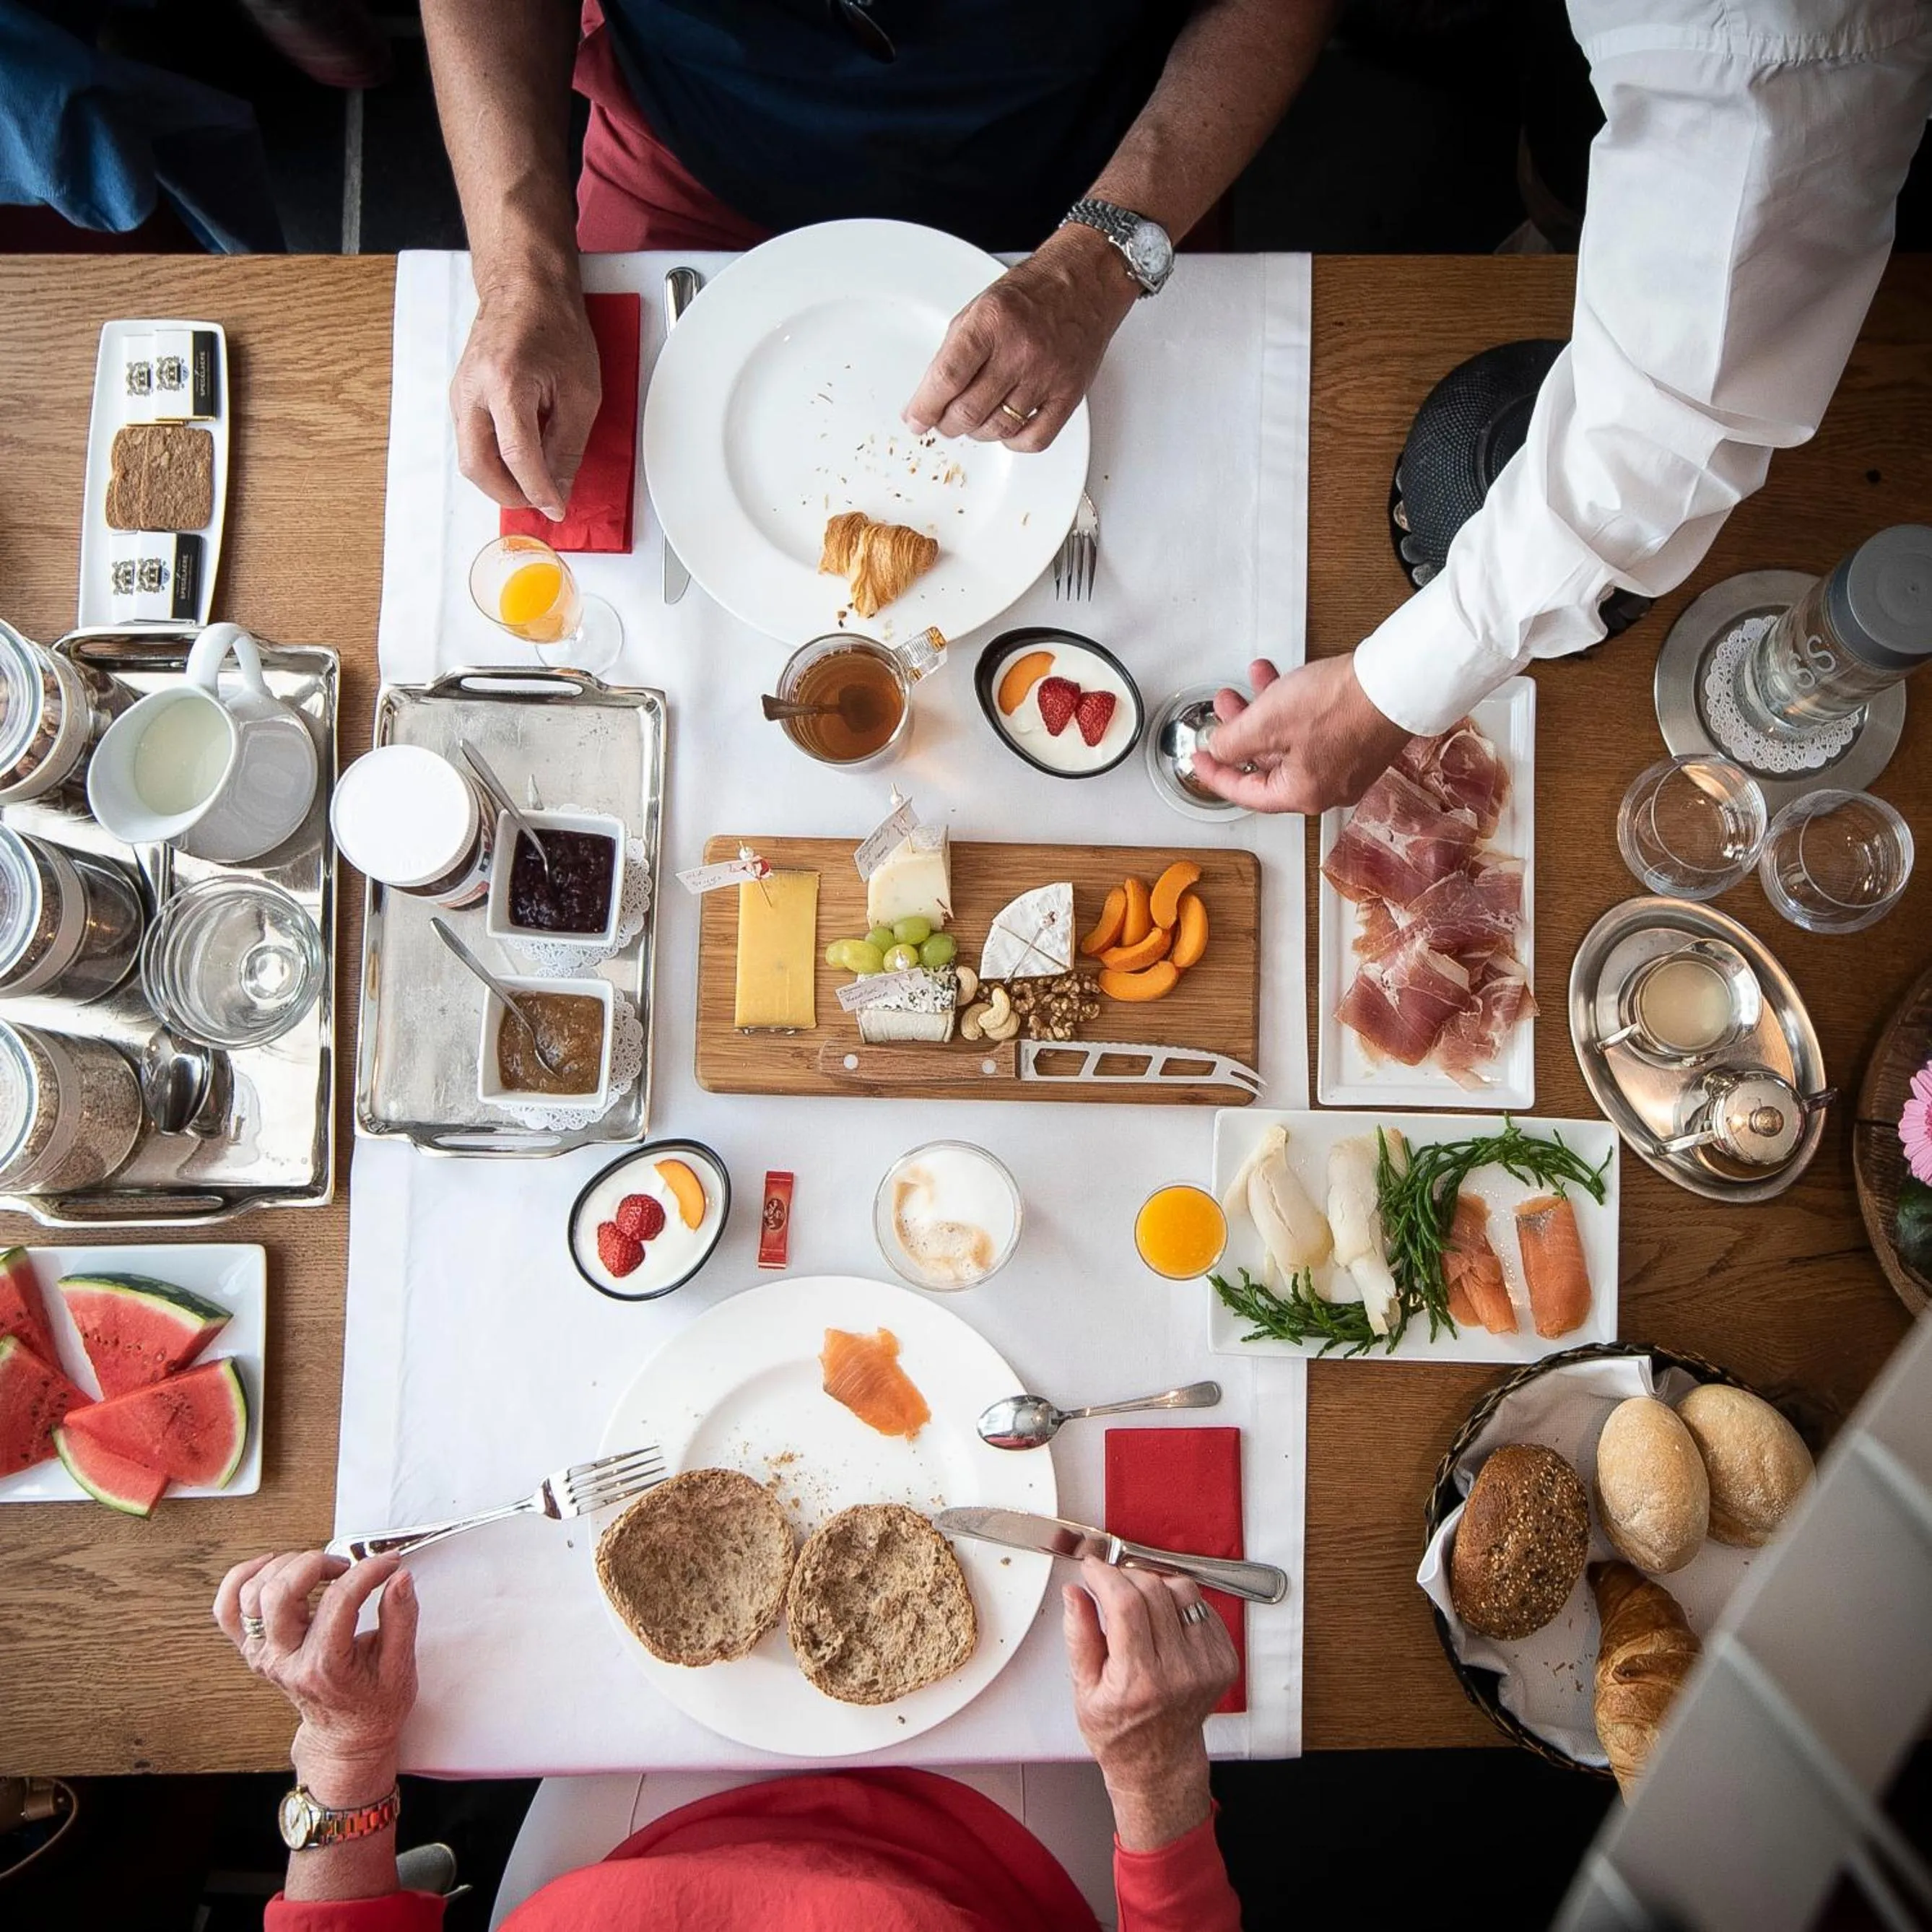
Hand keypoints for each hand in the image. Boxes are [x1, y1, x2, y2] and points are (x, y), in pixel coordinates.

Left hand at [215, 1551, 418, 1802]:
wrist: (345, 1736)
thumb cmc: (373, 1706)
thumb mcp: (400, 1665)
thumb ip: (401, 1617)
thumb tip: (399, 1578)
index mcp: (324, 1666)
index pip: (339, 1601)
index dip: (367, 1571)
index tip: (388, 1563)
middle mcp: (286, 1661)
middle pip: (280, 1593)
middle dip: (317, 1563)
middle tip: (345, 1566)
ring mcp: (265, 1655)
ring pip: (252, 1595)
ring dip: (286, 1567)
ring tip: (317, 1568)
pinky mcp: (255, 1649)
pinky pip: (228, 1610)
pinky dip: (242, 1580)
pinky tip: (270, 1567)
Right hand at [450, 275, 600, 518]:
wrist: (524, 288)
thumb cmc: (554, 325)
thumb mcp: (580, 391)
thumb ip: (568, 444)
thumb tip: (560, 486)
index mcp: (506, 382)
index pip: (517, 455)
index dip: (538, 490)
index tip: (556, 508)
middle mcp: (472, 389)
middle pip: (478, 465)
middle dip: (510, 494)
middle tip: (542, 501)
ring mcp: (460, 392)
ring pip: (470, 458)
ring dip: (501, 480)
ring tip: (535, 482)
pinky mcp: (460, 396)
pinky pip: (472, 441)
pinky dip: (494, 460)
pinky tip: (521, 460)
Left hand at [903, 226, 1136, 453]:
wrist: (1086, 281)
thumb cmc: (1032, 293)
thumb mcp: (980, 308)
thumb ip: (955, 351)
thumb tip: (931, 396)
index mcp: (990, 323)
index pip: (947, 378)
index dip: (924, 407)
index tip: (915, 419)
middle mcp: (1019, 350)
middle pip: (969, 411)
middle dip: (947, 424)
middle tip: (943, 420)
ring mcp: (1046, 375)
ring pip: (998, 429)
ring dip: (977, 432)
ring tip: (974, 420)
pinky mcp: (1068, 394)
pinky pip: (1035, 439)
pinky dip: (1013, 442)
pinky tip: (1006, 428)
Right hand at [1063, 1558, 1235, 1849]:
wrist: (1159, 1762)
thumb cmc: (1119, 1731)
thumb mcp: (1083, 1690)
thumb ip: (1079, 1635)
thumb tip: (1076, 1592)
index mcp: (1139, 1681)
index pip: (1125, 1603)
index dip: (1105, 1575)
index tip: (1093, 1569)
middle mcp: (1179, 1672)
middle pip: (1154, 1589)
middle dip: (1125, 1576)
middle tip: (1110, 1585)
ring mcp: (1206, 1666)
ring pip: (1183, 1590)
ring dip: (1155, 1586)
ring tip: (1138, 1605)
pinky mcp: (1224, 1661)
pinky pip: (1203, 1606)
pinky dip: (1180, 1603)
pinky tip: (1163, 1623)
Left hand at [1190, 654, 1411, 815]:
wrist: (1399, 682)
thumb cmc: (1344, 705)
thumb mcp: (1269, 721)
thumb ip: (1233, 742)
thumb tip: (1217, 750)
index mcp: (1302, 794)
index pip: (1245, 794)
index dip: (1215, 774)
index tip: (1199, 759)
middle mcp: (1326, 788)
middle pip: (1268, 764)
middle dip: (1242, 731)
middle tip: (1225, 709)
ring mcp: (1345, 766)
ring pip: (1290, 742)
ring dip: (1266, 710)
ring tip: (1253, 680)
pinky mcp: (1358, 741)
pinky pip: (1313, 730)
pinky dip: (1293, 707)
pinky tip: (1286, 680)